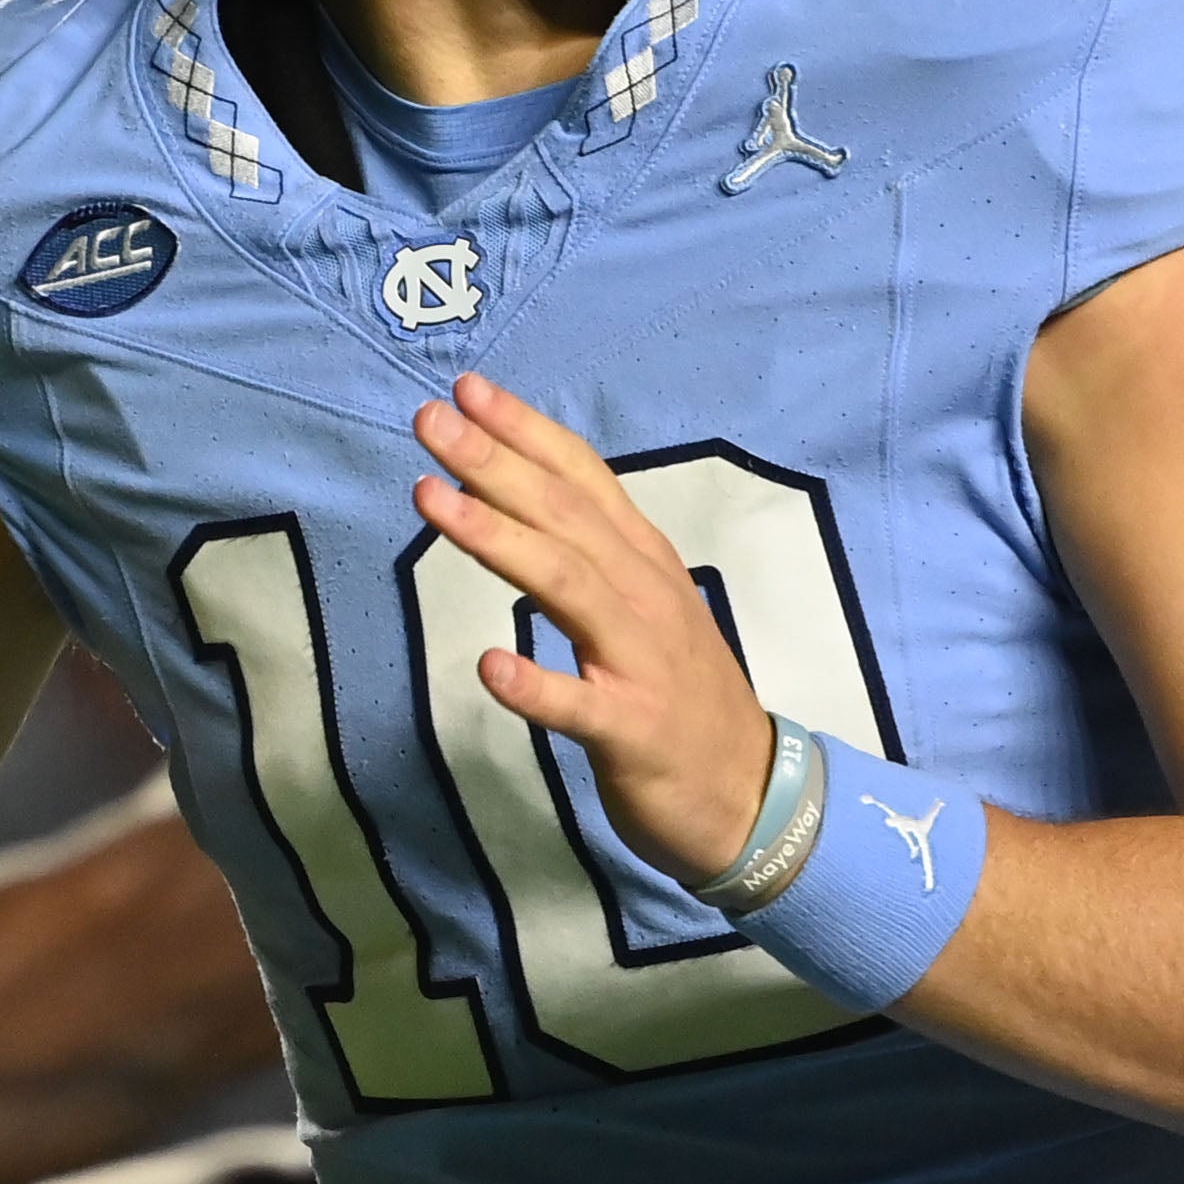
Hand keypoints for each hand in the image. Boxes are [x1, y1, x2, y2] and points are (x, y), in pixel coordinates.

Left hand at [413, 374, 772, 888]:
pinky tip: (490, 666)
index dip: (526, 431)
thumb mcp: (646, 603)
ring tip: (432, 501)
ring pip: (567, 586)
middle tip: (432, 419)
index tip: (467, 390)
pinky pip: (579, 705)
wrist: (751, 793)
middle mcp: (644, 595)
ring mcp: (640, 662)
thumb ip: (592, 550)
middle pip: (564, 516)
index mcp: (643, 561)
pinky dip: (536, 685)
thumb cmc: (680, 692)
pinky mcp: (633, 730)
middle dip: (495, 463)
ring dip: (497, 539)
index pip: (583, 478)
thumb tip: (518, 491)